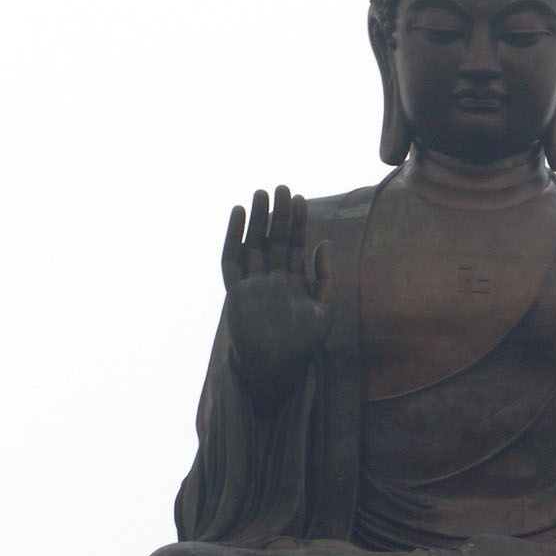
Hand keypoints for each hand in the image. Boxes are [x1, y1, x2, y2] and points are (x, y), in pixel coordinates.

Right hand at [222, 185, 332, 403]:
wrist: (278, 368)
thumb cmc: (302, 344)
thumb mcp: (323, 309)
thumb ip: (325, 278)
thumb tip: (324, 244)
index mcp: (293, 282)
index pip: (294, 245)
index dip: (297, 222)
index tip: (300, 199)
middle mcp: (271, 279)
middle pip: (273, 240)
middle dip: (277, 215)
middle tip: (281, 188)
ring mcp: (252, 284)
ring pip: (253, 244)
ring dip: (256, 220)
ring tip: (260, 194)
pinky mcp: (235, 291)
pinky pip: (231, 260)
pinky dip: (232, 237)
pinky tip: (237, 215)